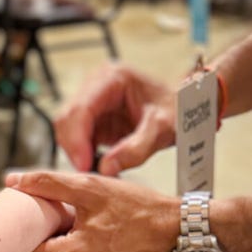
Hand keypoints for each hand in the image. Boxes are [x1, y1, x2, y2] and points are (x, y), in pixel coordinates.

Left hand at [6, 170, 178, 251]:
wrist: (178, 234)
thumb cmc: (136, 208)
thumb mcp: (91, 188)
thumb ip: (48, 184)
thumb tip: (12, 181)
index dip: (24, 233)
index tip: (32, 218)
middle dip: (44, 243)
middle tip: (63, 221)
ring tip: (79, 235)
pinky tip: (94, 249)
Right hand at [54, 62, 174, 174]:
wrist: (184, 107)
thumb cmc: (177, 110)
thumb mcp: (162, 130)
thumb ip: (136, 149)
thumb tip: (105, 169)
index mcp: (113, 78)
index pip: (81, 108)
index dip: (77, 138)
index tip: (83, 165)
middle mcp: (96, 83)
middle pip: (68, 117)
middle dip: (74, 147)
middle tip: (88, 173)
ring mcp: (92, 98)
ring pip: (68, 127)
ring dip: (76, 151)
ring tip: (96, 170)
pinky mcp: (93, 114)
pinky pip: (77, 135)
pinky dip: (82, 152)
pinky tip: (97, 164)